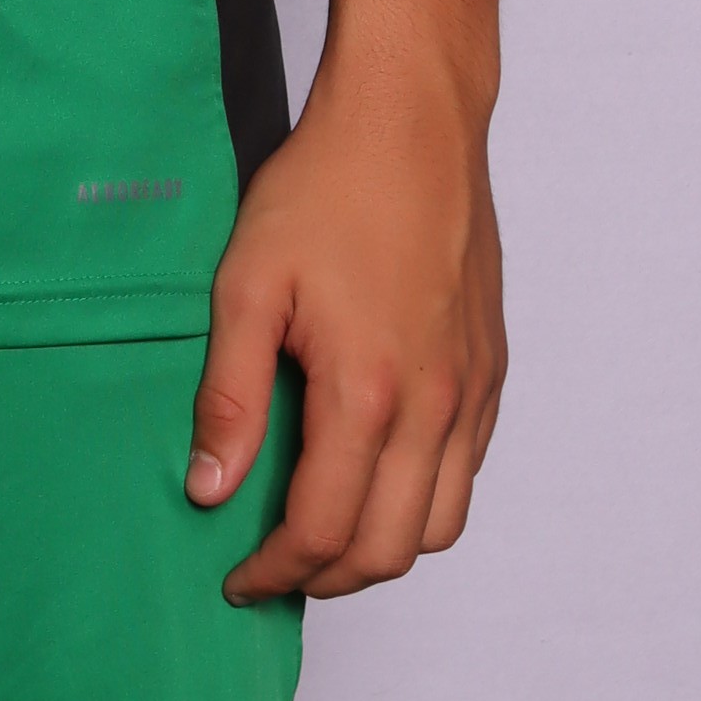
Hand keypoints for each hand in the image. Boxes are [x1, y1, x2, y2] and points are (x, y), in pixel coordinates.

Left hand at [186, 56, 505, 601]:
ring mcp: (472, 389)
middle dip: (327, 579)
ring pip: (442, 525)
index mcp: (368, 392)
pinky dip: (424, 500)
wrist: (411, 120)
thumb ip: (228, 396)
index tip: (238, 578)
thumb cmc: (325, 188)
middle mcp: (434, 405)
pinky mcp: (490, 369)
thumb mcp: (247, 283)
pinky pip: (467, 472)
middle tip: (276, 568)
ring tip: (325, 532)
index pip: (323, 531)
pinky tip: (377, 472)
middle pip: (389, 550)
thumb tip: (210, 490)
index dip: (275, 572)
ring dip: (382, 549)